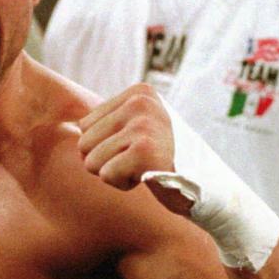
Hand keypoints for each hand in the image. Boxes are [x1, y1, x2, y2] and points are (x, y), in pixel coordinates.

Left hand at [79, 85, 189, 211]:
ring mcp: (143, 125)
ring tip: (143, 167)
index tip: (136, 147)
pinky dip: (122, 184)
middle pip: (84, 142)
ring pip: (91, 160)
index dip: (104, 145)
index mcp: (139, 92)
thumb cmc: (164, 158)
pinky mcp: (144, 151)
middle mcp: (141, 103)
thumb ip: (110, 121)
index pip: (85, 124)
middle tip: (138, 161)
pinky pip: (106, 174)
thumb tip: (74, 124)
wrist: (204, 186)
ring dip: (114, 173)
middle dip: (106, 161)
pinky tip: (146, 176)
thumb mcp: (138, 126)